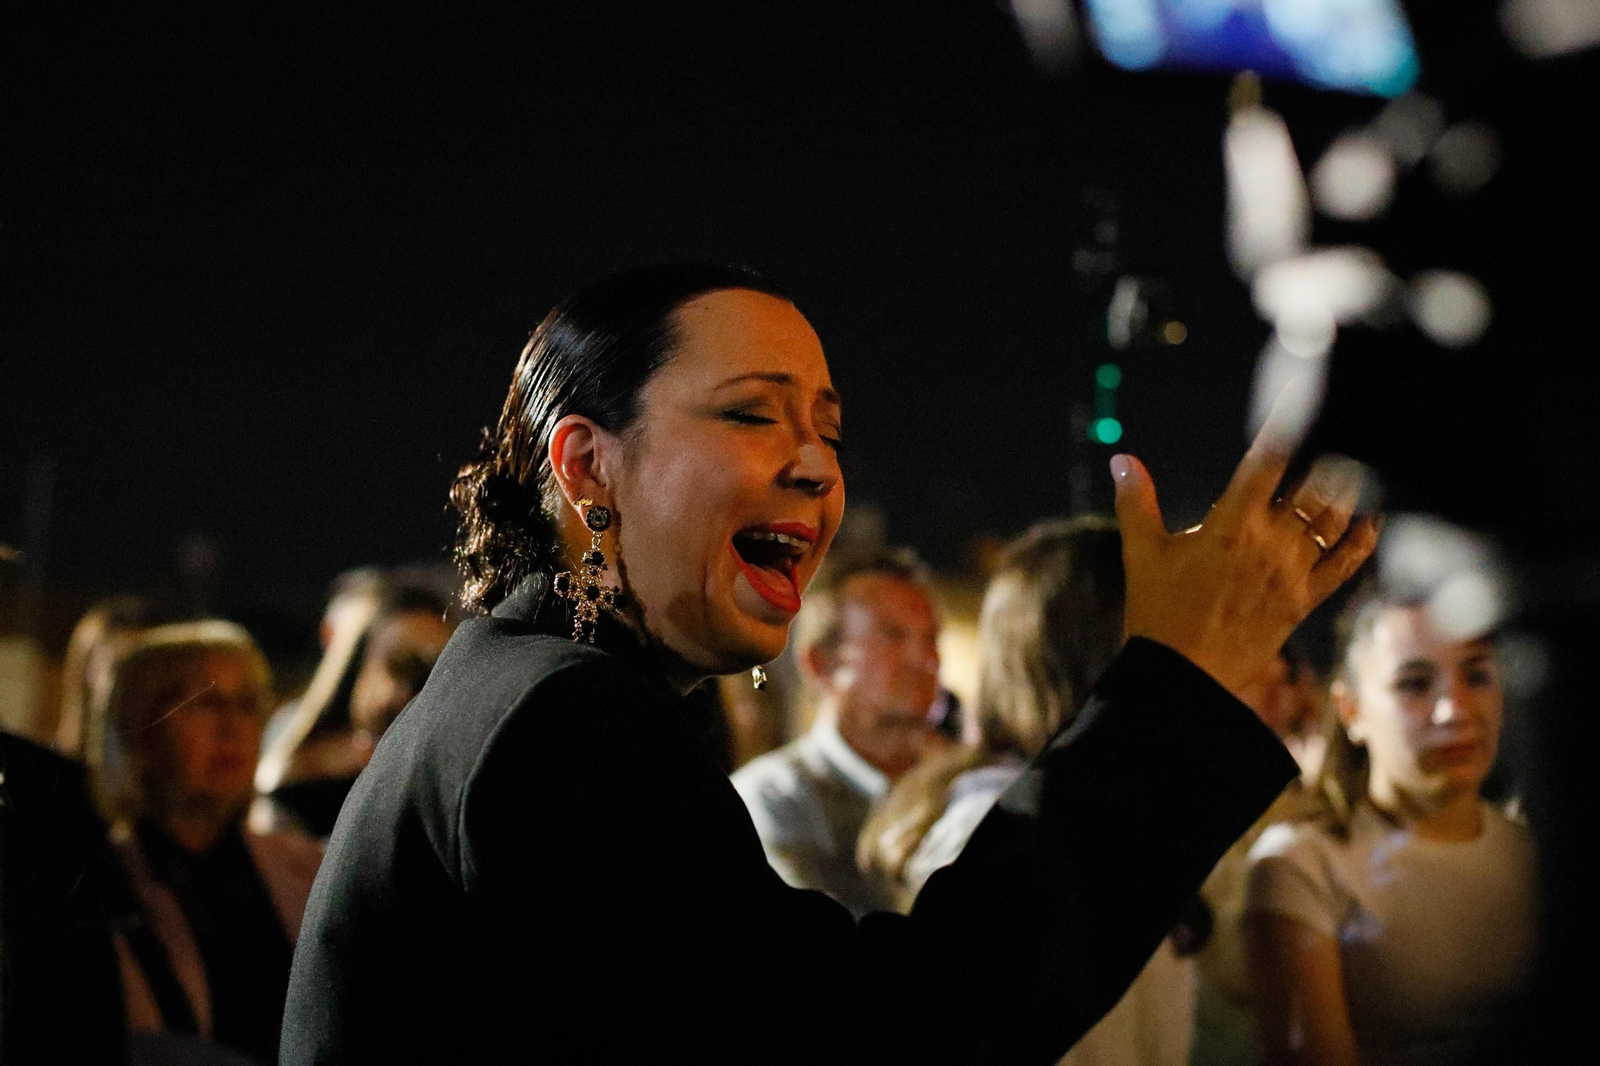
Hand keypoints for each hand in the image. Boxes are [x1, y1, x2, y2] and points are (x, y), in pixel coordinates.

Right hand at [1111, 419, 1377, 698]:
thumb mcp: (1141, 552)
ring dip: (1346, 489)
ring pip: (1333, 519)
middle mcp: (1270, 541)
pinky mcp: (1303, 600)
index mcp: (1231, 522)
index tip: (1300, 390)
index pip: (1268, 459)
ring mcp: (1291, 572)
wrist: (1184, 674)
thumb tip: (1121, 458)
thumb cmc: (1156, 611)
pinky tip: (1372, 521)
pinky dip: (1361, 540)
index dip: (1287, 421)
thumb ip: (1136, 500)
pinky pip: (1343, 565)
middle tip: (1343, 425)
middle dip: (1329, 453)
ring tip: (1356, 461)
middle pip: (1315, 485)